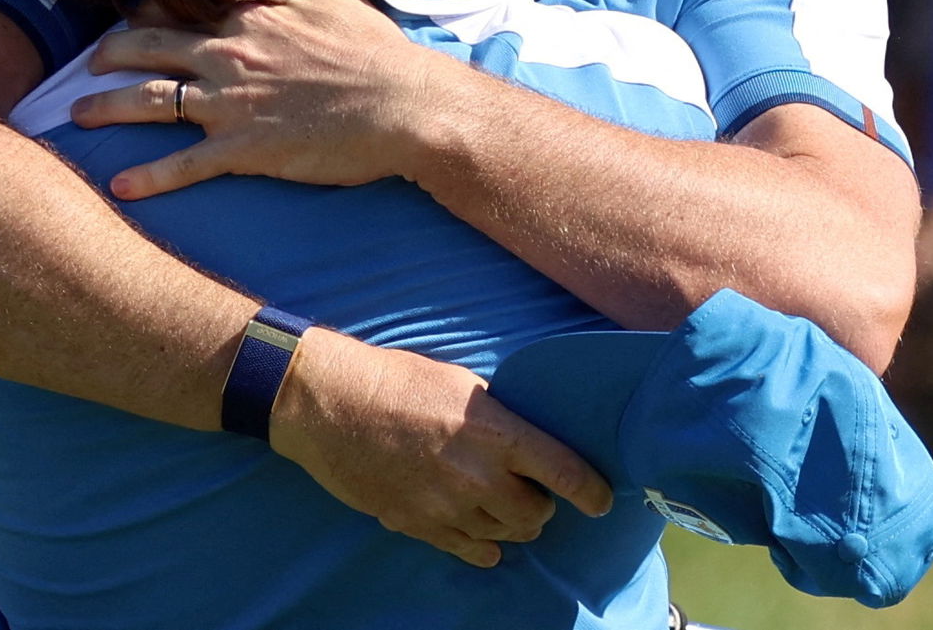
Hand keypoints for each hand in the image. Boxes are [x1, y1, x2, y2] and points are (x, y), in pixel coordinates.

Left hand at [72, 0, 443, 198]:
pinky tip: (119, 188)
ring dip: (106, 108)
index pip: (180, 3)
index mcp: (251, 14)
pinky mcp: (242, 149)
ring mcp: (231, 101)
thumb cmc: (380, 54)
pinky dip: (147, 178)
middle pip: (150, 47)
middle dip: (111, 54)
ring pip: (149, 102)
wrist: (404, 106)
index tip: (131, 17)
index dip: (148, 10)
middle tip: (89, 63)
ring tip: (76, 116)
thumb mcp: (335, 1)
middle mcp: (230, 52)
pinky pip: (182, 165)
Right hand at [270, 329, 611, 566]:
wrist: (330, 404)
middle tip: (531, 491)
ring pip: (504, 536)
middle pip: (536, 514)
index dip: (591, 491)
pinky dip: (483, 547)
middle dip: (541, 505)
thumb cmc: (396, 380)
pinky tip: (483, 537)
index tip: (602, 500)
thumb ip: (497, 417)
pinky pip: (468, 551)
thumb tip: (525, 438)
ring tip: (501, 506)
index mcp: (495, 430)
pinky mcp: (417, 525)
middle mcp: (477, 474)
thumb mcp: (460, 384)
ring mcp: (446, 505)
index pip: (563, 471)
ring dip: (510, 524)